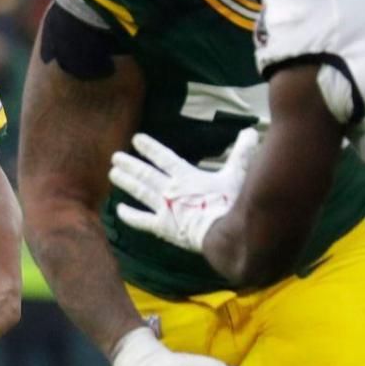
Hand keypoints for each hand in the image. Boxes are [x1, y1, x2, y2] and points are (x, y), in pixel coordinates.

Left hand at [109, 129, 257, 253]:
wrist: (222, 234)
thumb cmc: (231, 204)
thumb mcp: (237, 175)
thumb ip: (241, 153)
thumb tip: (252, 132)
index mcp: (186, 176)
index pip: (164, 157)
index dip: (149, 147)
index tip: (136, 139)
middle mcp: (170, 190)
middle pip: (145, 174)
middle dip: (130, 164)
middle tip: (115, 157)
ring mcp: (164, 209)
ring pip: (140, 192)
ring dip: (125, 182)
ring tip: (113, 173)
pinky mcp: (162, 227)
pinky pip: (141, 221)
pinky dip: (129, 215)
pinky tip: (118, 210)